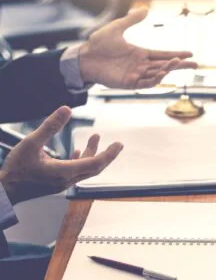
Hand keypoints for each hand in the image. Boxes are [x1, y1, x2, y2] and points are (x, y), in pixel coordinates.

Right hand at [0, 106, 122, 204]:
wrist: (4, 191)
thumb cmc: (16, 170)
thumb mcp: (31, 143)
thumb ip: (50, 126)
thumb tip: (66, 109)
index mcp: (64, 171)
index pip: (95, 163)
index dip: (109, 154)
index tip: (119, 145)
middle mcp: (67, 179)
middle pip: (94, 167)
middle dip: (107, 154)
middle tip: (117, 144)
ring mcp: (62, 183)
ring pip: (85, 168)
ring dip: (92, 153)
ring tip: (94, 137)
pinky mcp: (57, 183)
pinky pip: (76, 171)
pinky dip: (82, 160)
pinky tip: (78, 152)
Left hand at [79, 8, 196, 89]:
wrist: (84, 58)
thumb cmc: (98, 44)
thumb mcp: (116, 28)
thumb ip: (131, 20)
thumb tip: (145, 9)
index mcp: (140, 53)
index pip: (163, 55)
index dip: (177, 54)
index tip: (190, 53)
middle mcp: (141, 65)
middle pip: (165, 66)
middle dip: (180, 65)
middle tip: (195, 64)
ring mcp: (135, 75)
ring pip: (157, 74)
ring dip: (168, 69)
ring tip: (177, 62)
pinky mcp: (128, 83)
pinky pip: (145, 84)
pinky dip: (155, 79)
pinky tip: (162, 73)